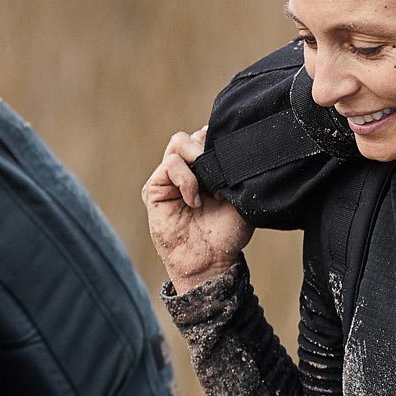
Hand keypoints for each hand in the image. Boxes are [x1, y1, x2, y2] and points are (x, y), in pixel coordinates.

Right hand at [142, 128, 253, 294]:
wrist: (211, 260)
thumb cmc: (228, 233)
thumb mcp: (240, 197)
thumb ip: (235, 171)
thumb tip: (230, 147)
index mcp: (209, 169)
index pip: (209, 137)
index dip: (220, 139)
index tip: (234, 152)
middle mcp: (189, 170)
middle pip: (194, 135)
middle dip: (209, 145)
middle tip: (221, 167)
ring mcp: (170, 178)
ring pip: (179, 142)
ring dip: (197, 157)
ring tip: (208, 183)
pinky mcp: (155, 188)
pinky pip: (169, 164)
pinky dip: (185, 178)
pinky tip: (195, 200)